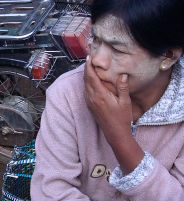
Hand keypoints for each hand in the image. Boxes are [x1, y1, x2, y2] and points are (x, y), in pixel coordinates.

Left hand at [84, 58, 143, 172]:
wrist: (115, 133)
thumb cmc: (122, 118)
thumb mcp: (125, 102)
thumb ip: (122, 87)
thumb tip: (123, 74)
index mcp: (100, 95)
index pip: (91, 77)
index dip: (89, 66)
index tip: (88, 57)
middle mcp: (92, 98)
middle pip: (86, 79)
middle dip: (86, 68)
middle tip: (88, 58)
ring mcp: (89, 102)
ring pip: (85, 85)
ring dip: (86, 75)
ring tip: (89, 66)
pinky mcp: (90, 106)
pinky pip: (86, 91)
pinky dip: (87, 83)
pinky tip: (91, 80)